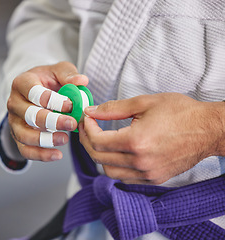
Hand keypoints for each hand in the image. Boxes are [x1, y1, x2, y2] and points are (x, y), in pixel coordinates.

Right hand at [7, 61, 87, 160]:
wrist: (35, 91)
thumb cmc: (48, 80)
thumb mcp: (59, 71)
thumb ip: (69, 74)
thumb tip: (81, 81)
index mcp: (22, 83)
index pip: (34, 93)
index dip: (53, 100)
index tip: (71, 105)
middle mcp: (14, 102)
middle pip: (29, 115)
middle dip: (52, 121)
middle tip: (71, 123)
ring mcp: (14, 121)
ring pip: (24, 135)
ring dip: (45, 140)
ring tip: (65, 139)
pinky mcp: (17, 136)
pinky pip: (25, 150)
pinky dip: (40, 155)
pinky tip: (56, 155)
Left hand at [79, 93, 224, 184]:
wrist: (209, 129)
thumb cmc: (181, 113)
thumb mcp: (144, 103)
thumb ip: (113, 108)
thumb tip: (92, 111)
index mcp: (136, 142)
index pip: (97, 141)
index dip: (87, 128)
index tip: (87, 118)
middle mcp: (140, 162)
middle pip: (99, 158)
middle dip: (87, 141)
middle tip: (87, 128)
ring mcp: (148, 174)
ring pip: (109, 172)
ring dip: (100, 156)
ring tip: (101, 140)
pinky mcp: (155, 179)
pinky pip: (125, 178)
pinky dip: (115, 166)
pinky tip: (117, 153)